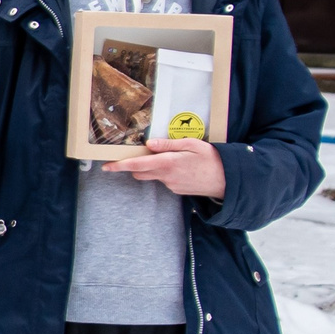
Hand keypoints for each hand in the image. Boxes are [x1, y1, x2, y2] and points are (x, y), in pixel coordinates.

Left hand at [109, 135, 225, 198]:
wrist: (227, 180)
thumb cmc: (211, 158)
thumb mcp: (191, 144)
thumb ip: (168, 144)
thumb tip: (150, 143)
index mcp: (168, 163)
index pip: (137, 164)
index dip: (120, 165)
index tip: (107, 166)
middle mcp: (166, 177)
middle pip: (140, 172)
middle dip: (135, 165)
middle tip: (138, 154)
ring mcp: (171, 185)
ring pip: (153, 176)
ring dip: (153, 167)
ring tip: (171, 157)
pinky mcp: (177, 190)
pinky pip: (164, 180)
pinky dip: (165, 173)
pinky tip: (181, 167)